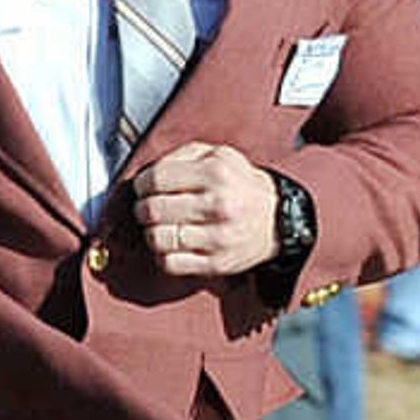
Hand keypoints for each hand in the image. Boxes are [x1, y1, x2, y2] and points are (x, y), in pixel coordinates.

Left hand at [127, 143, 278, 277]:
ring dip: (150, 233)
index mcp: (216, 172)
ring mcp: (218, 238)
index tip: (143, 188)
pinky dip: (162, 255)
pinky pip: (170, 263)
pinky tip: (170, 245)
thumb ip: (182, 156)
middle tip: (146, 208)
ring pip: (158, 239)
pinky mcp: (216, 263)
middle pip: (154, 210)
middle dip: (142, 209)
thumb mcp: (219, 156)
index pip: (157, 179)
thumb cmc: (240, 186)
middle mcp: (219, 205)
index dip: (142, 184)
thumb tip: (147, 173)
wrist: (277, 221)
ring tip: (159, 227)